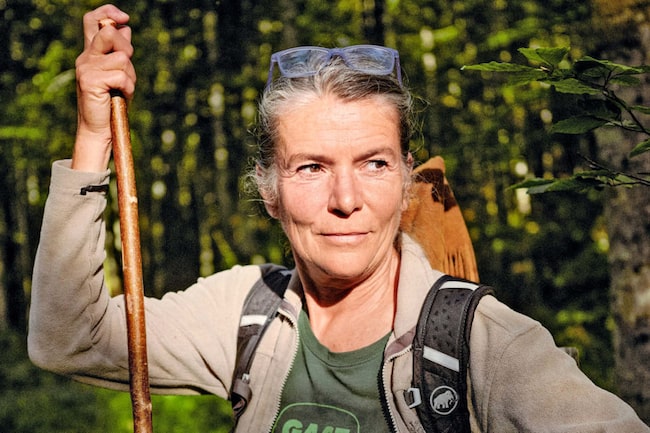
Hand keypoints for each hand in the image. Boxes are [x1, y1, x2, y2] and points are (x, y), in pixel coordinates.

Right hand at [72, 4, 134, 171]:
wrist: (100, 128)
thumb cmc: (111, 101)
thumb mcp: (118, 72)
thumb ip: (119, 51)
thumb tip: (126, 28)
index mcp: (91, 53)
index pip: (93, 20)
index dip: (109, 12)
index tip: (124, 18)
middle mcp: (86, 57)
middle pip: (110, 32)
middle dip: (126, 49)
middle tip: (126, 69)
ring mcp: (86, 68)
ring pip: (122, 58)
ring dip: (130, 76)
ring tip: (122, 89)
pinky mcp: (90, 80)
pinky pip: (122, 76)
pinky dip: (128, 88)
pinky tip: (121, 96)